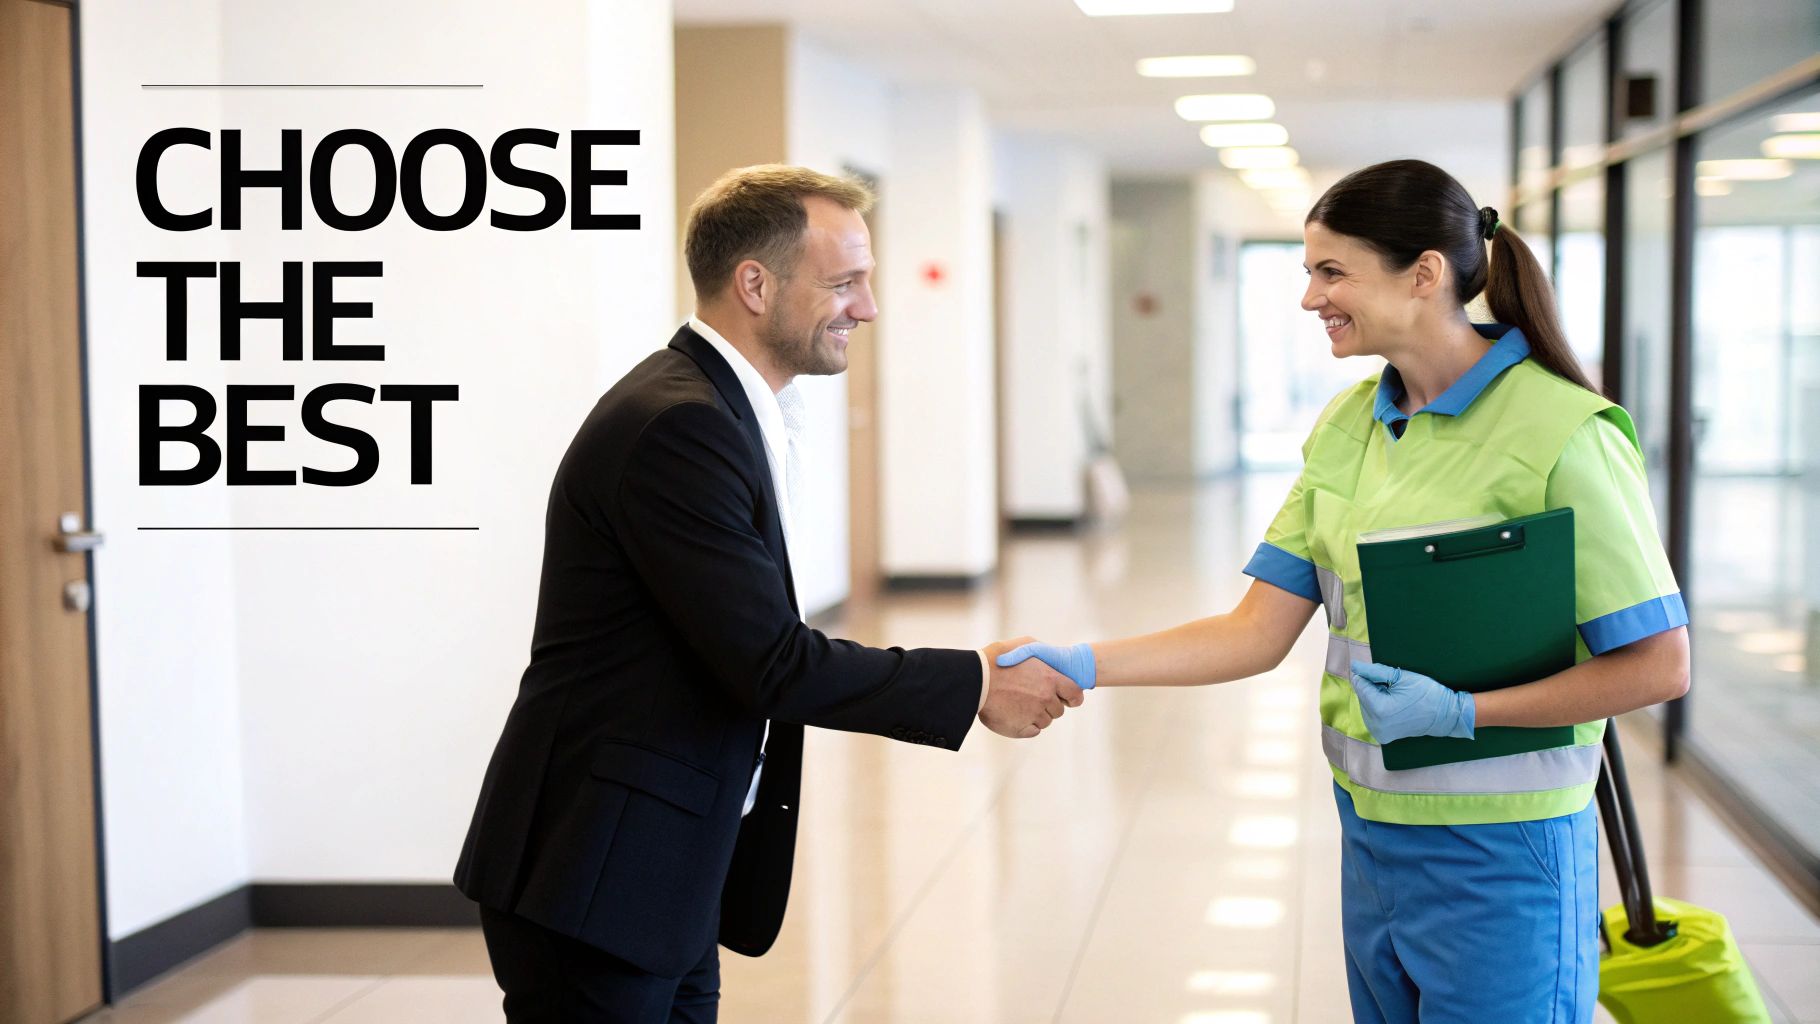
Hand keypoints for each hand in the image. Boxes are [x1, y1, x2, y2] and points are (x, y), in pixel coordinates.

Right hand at [979, 637, 1086, 738]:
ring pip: (1044, 721)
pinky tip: (1014, 715)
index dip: (1071, 697)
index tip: (1065, 697)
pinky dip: (1026, 726)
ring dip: (1035, 715)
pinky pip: (1033, 731)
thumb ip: (1041, 652)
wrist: (975, 679)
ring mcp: (1034, 715)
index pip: (1075, 694)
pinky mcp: (1020, 729)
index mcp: (1051, 679)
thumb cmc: (997, 660)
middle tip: (1030, 696)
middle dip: (1048, 705)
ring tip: (1017, 704)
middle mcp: (1046, 698)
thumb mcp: (1023, 645)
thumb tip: (1048, 660)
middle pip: (1058, 710)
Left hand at [1348, 661, 1474, 742]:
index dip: (1369, 675)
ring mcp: (1378, 733)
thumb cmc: (1427, 693)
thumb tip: (1354, 666)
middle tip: (1394, 686)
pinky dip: (1378, 707)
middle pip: (1362, 695)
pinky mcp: (1382, 736)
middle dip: (1373, 687)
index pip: (1360, 684)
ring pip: (1365, 705)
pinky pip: (1371, 715)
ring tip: (1395, 696)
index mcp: (1379, 710)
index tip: (1384, 674)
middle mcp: (1375, 725)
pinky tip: (1393, 705)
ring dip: (1375, 697)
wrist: (1445, 715)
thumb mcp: (1401, 677)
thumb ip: (1374, 671)